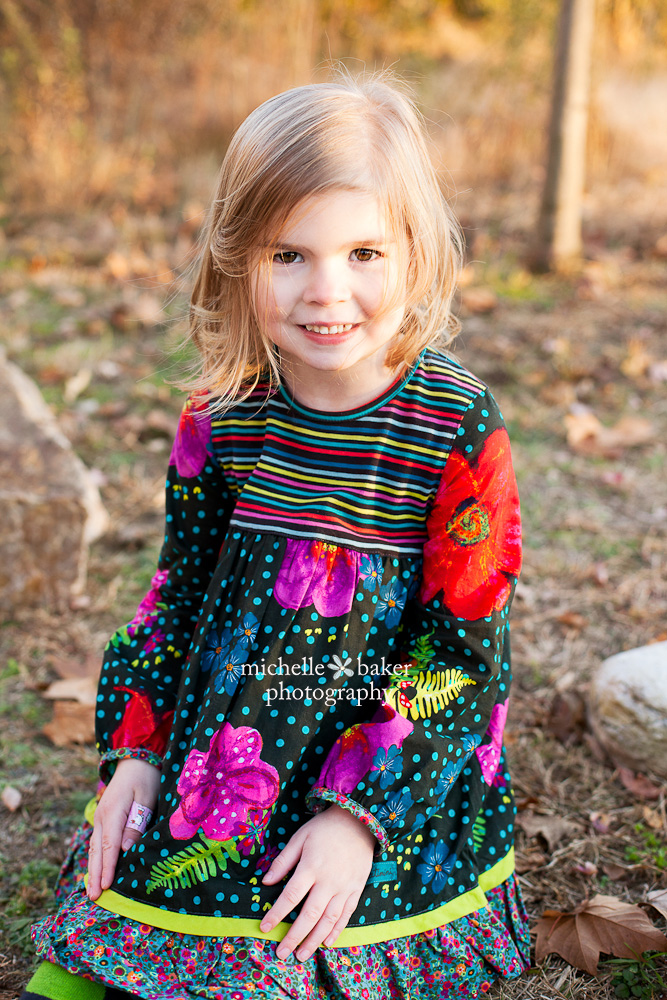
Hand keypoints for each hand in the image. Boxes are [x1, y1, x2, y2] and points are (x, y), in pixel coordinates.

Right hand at [87, 757, 160, 900]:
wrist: (134, 760)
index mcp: (113, 812)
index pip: (109, 845)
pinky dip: (95, 858)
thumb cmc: (145, 778)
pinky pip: (96, 842)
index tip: (106, 887)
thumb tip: (126, 850)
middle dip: (96, 875)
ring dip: (93, 869)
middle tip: (94, 897)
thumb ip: (136, 823)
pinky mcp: (102, 818)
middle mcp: (102, 817)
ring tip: (91, 890)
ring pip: (94, 848)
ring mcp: (99, 818)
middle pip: (98, 851)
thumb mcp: (146, 798)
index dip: (108, 868)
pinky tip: (95, 870)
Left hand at [259, 804, 375, 960]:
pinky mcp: (356, 889)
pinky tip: (326, 942)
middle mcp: (328, 881)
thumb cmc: (325, 828)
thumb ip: (283, 861)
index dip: (276, 914)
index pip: (290, 896)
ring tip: (301, 955)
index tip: (264, 928)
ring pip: (328, 920)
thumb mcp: (300, 837)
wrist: (359, 821)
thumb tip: (266, 882)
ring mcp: (345, 887)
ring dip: (314, 940)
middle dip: (294, 937)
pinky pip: (346, 915)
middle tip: (282, 954)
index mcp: (311, 867)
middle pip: (309, 915)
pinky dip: (336, 931)